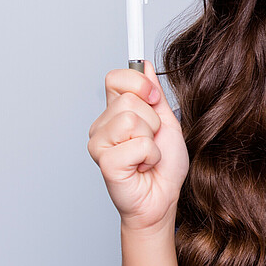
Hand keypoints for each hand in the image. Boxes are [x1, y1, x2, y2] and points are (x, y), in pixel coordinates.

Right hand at [87, 61, 188, 233]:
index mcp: (115, 112)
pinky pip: (137, 144)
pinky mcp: (105, 162)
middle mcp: (102, 125)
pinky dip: (149, 157)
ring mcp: (99, 143)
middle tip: (151, 142)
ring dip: (151, 140)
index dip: (140, 84)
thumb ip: (153, 95)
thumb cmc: (163, 167)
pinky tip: (141, 168)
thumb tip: (144, 65)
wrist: (163, 199)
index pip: (116, 77)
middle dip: (152, 121)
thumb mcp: (166, 122)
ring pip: (131, 120)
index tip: (154, 99)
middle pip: (129, 99)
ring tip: (146, 156)